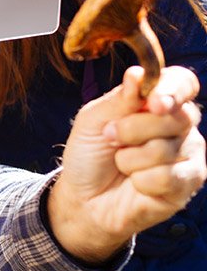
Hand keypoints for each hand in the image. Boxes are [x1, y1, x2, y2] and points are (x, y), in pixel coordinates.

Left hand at [49, 65, 204, 264]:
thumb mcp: (94, 121)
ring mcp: (188, 155)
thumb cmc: (90, 153)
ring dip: (130, 158)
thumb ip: (120, 99)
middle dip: (132, 129)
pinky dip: (140, 180)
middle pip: (176, 116)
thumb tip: (138, 73)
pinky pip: (167, 177)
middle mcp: (181, 126)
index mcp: (159, 102)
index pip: (183, 83)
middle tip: (111, 137)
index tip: (153, 102)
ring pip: (167, 149)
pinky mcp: (187, 185)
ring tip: (121, 163)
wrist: (83, 196)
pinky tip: (134, 183)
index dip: (173, 89)